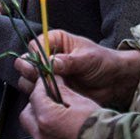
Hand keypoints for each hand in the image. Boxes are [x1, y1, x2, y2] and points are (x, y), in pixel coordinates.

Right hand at [15, 30, 139, 108]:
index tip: (43, 66)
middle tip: (42, 79)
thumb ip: (70, 61)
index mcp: (55, 41)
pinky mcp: (51, 89)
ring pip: (27, 80)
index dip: (35, 57)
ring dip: (35, 86)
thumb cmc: (103, 62)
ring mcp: (48, 74)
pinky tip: (54, 98)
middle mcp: (47, 56)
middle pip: (25, 63)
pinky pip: (37, 94)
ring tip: (51, 89)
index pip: (34, 46)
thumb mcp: (88, 59)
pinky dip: (42, 97)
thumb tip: (52, 62)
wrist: (114, 81)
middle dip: (31, 72)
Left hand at [19, 75, 98, 138]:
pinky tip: (67, 137)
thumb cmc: (98, 125)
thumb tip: (54, 81)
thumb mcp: (81, 101)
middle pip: (27, 116)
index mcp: (47, 118)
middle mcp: (42, 138)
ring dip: (43, 124)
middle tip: (49, 101)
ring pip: (36, 133)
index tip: (48, 83)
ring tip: (61, 120)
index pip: (35, 96)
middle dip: (35, 106)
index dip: (42, 87)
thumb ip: (62, 91)